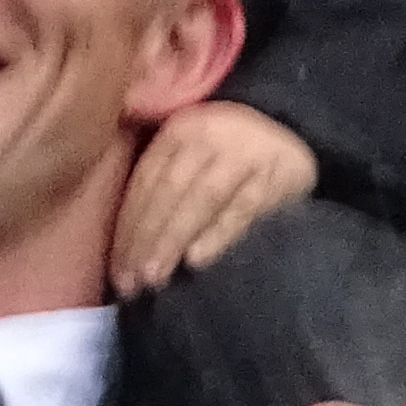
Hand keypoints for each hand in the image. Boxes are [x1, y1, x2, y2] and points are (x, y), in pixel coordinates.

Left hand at [112, 98, 316, 296]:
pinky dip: (219, 233)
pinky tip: (198, 259)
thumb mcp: (187, 149)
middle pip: (168, 192)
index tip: (116, 270)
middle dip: (146, 239)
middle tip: (131, 282)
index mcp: (177, 133)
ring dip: (174, 238)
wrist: (289, 123)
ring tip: (155, 277)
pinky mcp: (277, 176)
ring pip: (201, 199)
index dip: (128, 227)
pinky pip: (244, 207)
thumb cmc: (224, 151)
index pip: (146, 183)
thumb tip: (120, 237)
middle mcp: (206, 139)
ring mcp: (243, 155)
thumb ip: (157, 181)